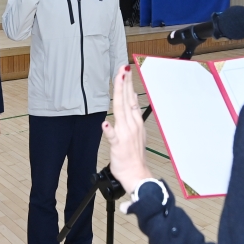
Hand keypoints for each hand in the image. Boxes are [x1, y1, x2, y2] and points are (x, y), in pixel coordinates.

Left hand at [101, 65, 153, 193]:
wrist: (137, 174)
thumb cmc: (135, 155)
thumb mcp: (137, 131)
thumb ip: (133, 115)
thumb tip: (132, 99)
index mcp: (135, 122)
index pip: (131, 99)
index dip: (127, 84)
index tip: (125, 71)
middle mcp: (131, 125)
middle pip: (126, 100)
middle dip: (124, 83)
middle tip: (122, 68)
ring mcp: (125, 134)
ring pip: (121, 111)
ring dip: (119, 95)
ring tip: (118, 81)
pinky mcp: (119, 145)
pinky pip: (113, 137)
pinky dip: (109, 130)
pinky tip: (105, 123)